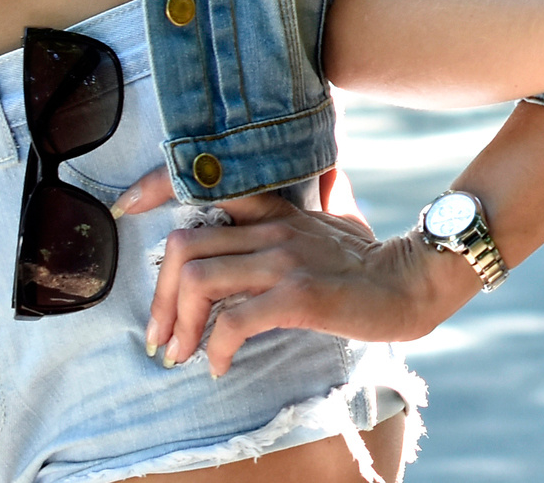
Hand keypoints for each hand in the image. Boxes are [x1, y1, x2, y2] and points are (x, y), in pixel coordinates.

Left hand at [121, 165, 468, 374]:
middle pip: (185, 247)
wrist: (415, 283)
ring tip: (183, 356)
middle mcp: (275, 229)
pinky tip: (221, 366)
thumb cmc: (376, 260)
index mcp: (278, 212)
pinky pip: (235, 320)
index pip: (206, 189)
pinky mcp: (300, 294)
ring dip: (179, 326)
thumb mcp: (346, 218)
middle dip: (160, 298)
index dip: (158, 191)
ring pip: (200, 280)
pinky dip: (217, 348)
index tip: (128, 209)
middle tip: (160, 338)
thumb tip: (329, 177)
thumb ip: (327, 198)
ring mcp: (286, 259)